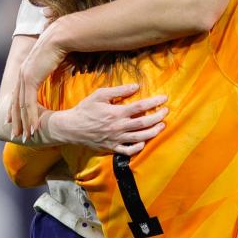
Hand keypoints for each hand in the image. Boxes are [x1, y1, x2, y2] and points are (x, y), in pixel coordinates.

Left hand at [10, 33, 67, 140]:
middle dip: (17, 121)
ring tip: (26, 137)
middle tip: (17, 135)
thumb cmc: (64, 47)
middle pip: (16, 103)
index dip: (15, 109)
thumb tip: (58, 72)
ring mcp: (25, 77)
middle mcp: (22, 74)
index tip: (14, 122)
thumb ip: (52, 70)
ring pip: (21, 106)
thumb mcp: (56, 62)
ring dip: (24, 123)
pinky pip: (29, 104)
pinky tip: (34, 129)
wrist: (62, 36)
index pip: (18, 94)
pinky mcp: (31, 80)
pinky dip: (32, 118)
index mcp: (26, 70)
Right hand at [50, 83, 167, 154]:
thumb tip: (136, 86)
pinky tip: (144, 142)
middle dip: (158, 117)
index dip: (154, 102)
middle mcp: (119, 127)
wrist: (71, 127)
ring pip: (140, 137)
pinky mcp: (112, 147)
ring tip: (162, 125)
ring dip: (153, 132)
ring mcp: (116, 139)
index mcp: (116, 113)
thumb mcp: (100, 95)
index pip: (141, 107)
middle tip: (166, 111)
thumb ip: (119, 91)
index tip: (164, 98)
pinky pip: (128, 151)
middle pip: (144, 123)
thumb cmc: (85, 109)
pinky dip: (138, 148)